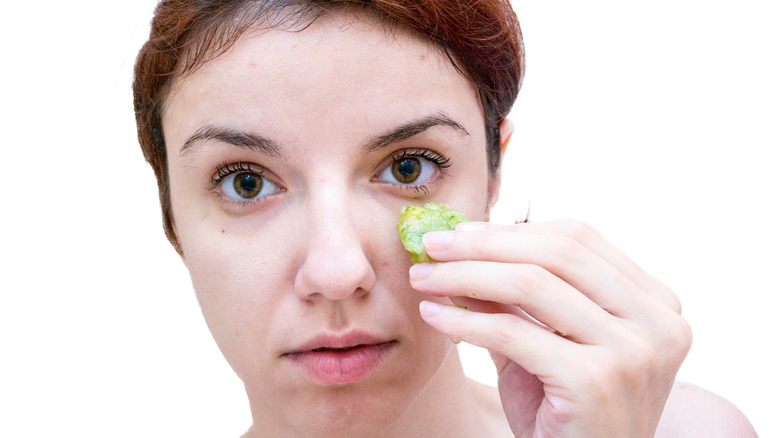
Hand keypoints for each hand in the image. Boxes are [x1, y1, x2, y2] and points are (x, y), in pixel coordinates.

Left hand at [410, 220, 691, 437]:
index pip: (578, 238)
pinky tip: (433, 317)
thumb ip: (512, 298)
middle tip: (432, 245)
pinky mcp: (598, 382)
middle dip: (484, 244)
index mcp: (654, 303)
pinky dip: (464, 321)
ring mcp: (633, 352)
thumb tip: (460, 248)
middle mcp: (657, 322)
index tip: (460, 232)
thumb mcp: (540, 344)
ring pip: (532, 284)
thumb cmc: (565, 415)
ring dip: (465, 275)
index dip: (513, 229)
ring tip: (423, 278)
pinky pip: (513, 333)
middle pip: (557, 253)